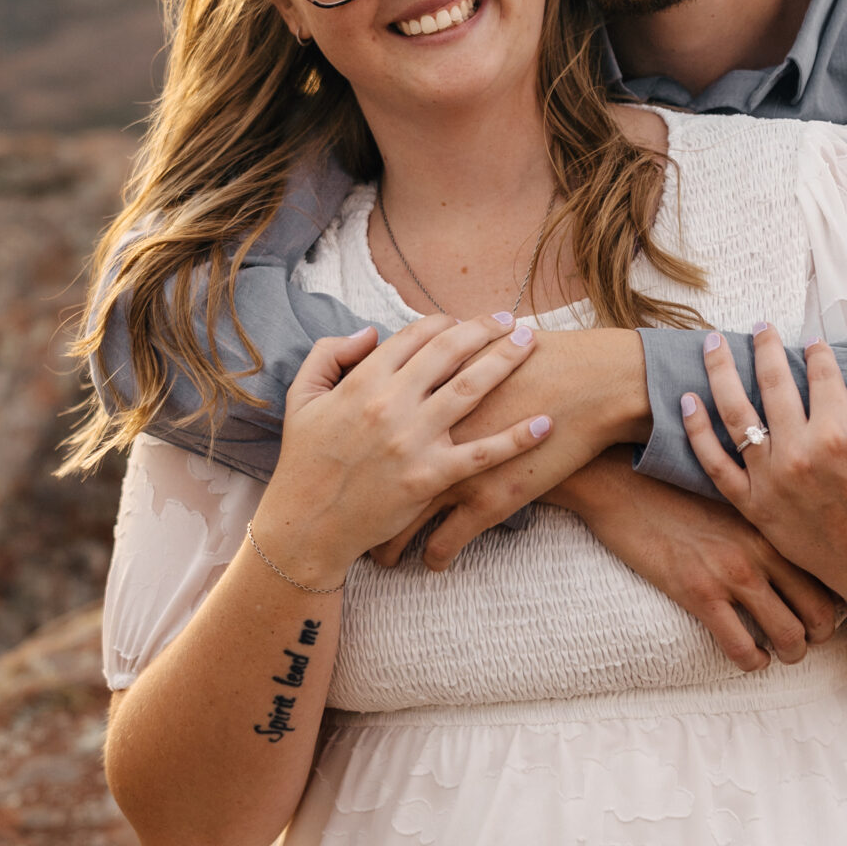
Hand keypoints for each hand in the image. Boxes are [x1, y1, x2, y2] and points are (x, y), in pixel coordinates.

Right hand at [253, 314, 552, 582]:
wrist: (306, 525)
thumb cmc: (304, 461)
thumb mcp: (302, 397)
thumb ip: (329, 354)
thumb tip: (370, 332)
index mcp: (363, 381)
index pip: (415, 335)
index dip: (445, 322)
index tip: (466, 321)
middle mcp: (391, 403)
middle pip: (450, 351)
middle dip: (486, 329)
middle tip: (513, 320)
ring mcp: (413, 440)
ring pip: (471, 389)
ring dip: (506, 361)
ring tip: (532, 345)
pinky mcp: (430, 477)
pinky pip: (482, 453)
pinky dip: (517, 438)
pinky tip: (544, 423)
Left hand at [371, 328, 649, 569]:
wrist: (585, 385)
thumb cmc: (534, 361)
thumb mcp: (472, 348)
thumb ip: (435, 354)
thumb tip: (412, 357)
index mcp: (415, 398)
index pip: (364, 433)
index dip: (348, 456)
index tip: (343, 476)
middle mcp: (425, 438)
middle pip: (374, 484)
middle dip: (358, 512)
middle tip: (348, 526)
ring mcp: (454, 474)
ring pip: (404, 525)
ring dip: (390, 545)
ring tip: (380, 557)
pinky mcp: (487, 502)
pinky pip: (447, 543)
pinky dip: (436, 557)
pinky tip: (433, 563)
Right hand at [552, 449, 845, 667]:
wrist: (623, 482)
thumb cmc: (676, 490)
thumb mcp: (733, 500)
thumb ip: (764, 522)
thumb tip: (789, 548)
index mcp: (775, 525)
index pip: (829, 574)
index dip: (837, 603)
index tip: (825, 612)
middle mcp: (764, 549)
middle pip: (822, 613)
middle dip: (819, 637)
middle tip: (806, 640)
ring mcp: (733, 573)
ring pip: (789, 637)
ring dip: (788, 655)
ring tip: (777, 654)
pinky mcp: (698, 593)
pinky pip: (741, 648)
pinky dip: (750, 661)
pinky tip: (746, 656)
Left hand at [680, 326, 846, 583]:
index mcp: (839, 436)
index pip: (820, 375)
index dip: (816, 352)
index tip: (812, 341)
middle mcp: (799, 455)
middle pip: (772, 383)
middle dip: (764, 347)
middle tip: (758, 325)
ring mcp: (771, 481)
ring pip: (736, 415)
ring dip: (720, 372)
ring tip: (712, 343)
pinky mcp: (753, 506)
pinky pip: (715, 464)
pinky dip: (696, 431)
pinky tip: (687, 399)